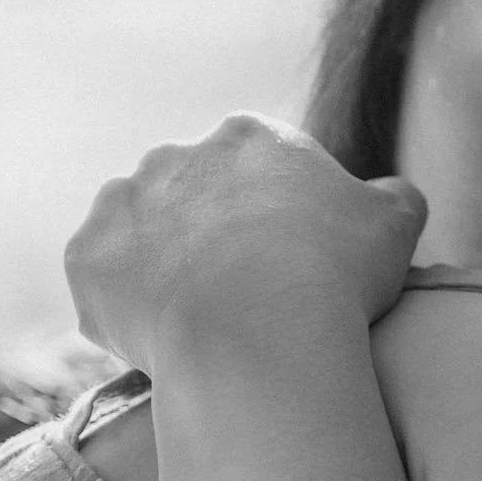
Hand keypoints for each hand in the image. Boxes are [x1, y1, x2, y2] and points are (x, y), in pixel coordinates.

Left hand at [64, 114, 426, 373]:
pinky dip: (125, 309)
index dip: (274, 220)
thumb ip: (393, 196)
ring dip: (161, 266)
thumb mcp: (395, 224)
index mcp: (250, 138)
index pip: (258, 171)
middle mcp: (175, 155)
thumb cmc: (334, 278)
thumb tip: (390, 193)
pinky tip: (163, 341)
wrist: (257, 337)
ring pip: (140, 235)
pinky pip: (103, 285)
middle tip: (243, 298)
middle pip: (192, 195)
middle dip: (210, 237)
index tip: (289, 266)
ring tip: (199, 321)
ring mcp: (121, 204)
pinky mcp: (86, 260)